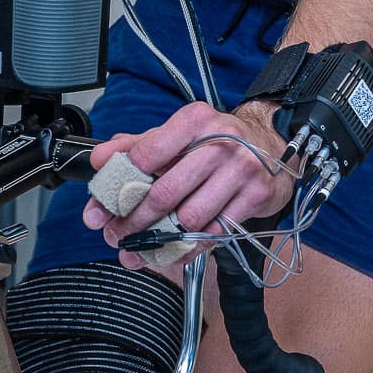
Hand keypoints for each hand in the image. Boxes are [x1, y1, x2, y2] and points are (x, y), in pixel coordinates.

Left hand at [84, 101, 292, 271]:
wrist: (272, 144)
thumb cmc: (216, 142)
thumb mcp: (177, 134)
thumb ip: (136, 146)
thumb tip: (100, 160)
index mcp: (194, 120)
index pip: (148, 153)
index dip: (120, 183)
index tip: (101, 206)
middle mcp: (220, 142)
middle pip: (166, 192)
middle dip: (134, 220)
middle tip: (115, 235)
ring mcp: (241, 171)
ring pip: (190, 217)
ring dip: (158, 239)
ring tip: (137, 247)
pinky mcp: (256, 196)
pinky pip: (214, 232)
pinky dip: (187, 247)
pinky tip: (170, 251)